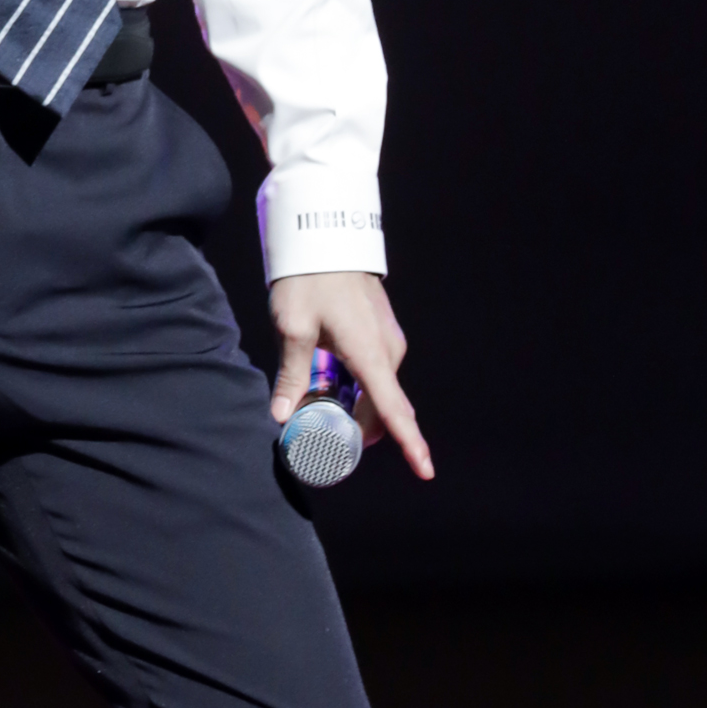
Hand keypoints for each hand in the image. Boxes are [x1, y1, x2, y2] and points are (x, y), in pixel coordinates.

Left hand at [269, 270, 432, 482]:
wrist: (326, 237)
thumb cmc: (309, 280)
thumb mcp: (293, 328)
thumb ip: (291, 376)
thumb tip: (281, 417)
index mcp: (371, 354)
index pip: (394, 410)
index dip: (411, 444)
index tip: (425, 470)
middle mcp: (389, 351)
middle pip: (382, 408)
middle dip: (357, 429)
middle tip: (317, 434)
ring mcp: (390, 341)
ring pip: (377, 391)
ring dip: (353, 406)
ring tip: (314, 402)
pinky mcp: (382, 333)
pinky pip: (375, 373)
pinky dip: (356, 387)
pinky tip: (327, 380)